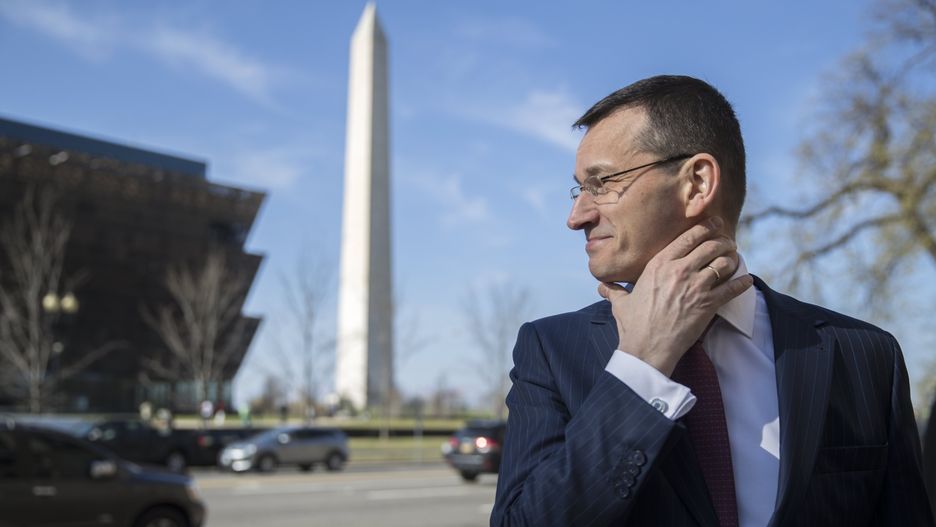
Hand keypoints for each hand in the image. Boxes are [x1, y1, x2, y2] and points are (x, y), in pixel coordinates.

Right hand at [597, 217, 752, 376]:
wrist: (646, 348)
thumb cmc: (633, 325)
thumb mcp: (620, 302)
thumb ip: (614, 290)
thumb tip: (603, 286)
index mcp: (659, 264)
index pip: (688, 237)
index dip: (705, 228)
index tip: (715, 224)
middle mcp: (679, 270)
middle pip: (710, 245)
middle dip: (723, 241)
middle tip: (728, 242)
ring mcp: (695, 287)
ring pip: (723, 262)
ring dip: (733, 259)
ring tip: (735, 258)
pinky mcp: (708, 305)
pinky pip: (732, 288)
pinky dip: (742, 283)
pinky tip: (747, 280)